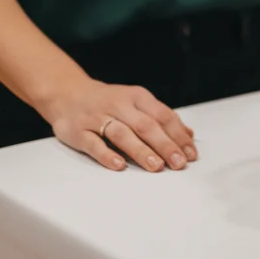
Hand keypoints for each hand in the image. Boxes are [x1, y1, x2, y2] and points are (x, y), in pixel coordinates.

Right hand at [40, 78, 195, 172]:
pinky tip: (119, 165)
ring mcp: (98, 117)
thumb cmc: (109, 101)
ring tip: (156, 166)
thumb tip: (189, 134)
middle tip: (179, 163)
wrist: (68, 92)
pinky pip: (94, 143)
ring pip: (122, 134)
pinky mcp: (79, 131)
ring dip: (140, 150)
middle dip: (165, 145)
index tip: (191, 153)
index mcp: (137, 97)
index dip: (178, 134)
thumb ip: (161, 117)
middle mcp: (119, 105)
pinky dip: (107, 154)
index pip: (163, 115)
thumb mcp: (137, 102)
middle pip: (146, 125)